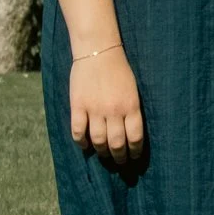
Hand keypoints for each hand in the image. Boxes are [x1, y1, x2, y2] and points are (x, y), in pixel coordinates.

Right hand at [69, 45, 145, 164]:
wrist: (98, 52)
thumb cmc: (119, 70)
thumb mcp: (133, 90)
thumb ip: (131, 110)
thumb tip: (131, 133)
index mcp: (131, 105)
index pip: (135, 137)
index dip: (135, 151)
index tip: (134, 157)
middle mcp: (114, 110)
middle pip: (116, 143)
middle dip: (119, 157)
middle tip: (120, 162)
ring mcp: (94, 109)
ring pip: (98, 141)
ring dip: (101, 152)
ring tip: (104, 156)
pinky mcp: (78, 106)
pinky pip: (78, 132)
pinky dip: (81, 142)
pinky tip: (85, 146)